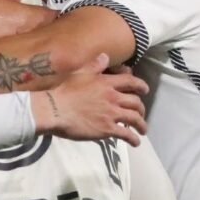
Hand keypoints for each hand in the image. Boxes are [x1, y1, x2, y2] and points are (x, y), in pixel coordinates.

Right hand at [31, 54, 147, 145]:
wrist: (55, 110)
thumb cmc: (64, 91)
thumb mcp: (80, 73)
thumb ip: (94, 65)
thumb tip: (105, 56)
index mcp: (107, 83)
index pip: (131, 81)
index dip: (141, 86)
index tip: (145, 90)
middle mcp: (113, 97)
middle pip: (136, 102)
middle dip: (141, 108)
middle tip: (140, 113)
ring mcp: (111, 114)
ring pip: (135, 118)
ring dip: (141, 125)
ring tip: (142, 130)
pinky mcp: (107, 129)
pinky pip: (126, 134)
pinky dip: (134, 139)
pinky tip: (135, 142)